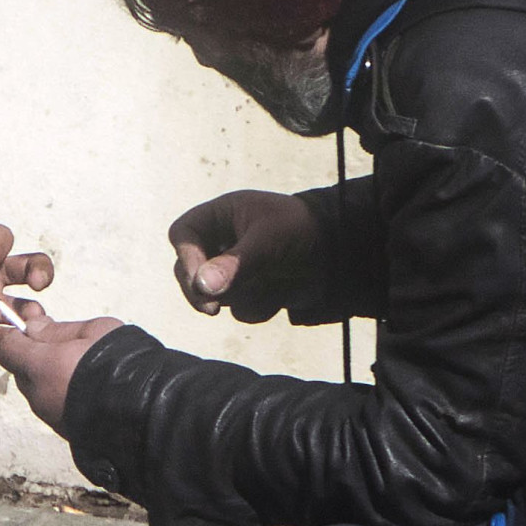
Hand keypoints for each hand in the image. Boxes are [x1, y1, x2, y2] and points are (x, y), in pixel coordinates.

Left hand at [0, 313, 122, 430]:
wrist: (144, 410)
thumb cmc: (120, 362)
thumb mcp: (92, 331)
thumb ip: (57, 330)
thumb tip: (33, 328)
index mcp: (39, 366)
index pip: (6, 347)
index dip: (17, 335)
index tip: (36, 327)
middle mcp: (37, 394)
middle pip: (21, 370)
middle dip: (34, 356)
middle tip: (64, 347)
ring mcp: (49, 415)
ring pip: (37, 390)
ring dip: (49, 378)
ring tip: (81, 369)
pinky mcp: (63, 430)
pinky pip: (53, 406)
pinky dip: (62, 396)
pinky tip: (87, 389)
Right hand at [168, 189, 317, 320]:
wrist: (342, 251)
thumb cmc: (303, 229)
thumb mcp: (269, 240)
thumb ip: (235, 263)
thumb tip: (202, 287)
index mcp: (221, 216)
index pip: (183, 235)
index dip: (187, 258)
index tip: (201, 282)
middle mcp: (223, 242)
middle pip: (189, 271)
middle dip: (201, 291)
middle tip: (212, 309)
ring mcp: (236, 268)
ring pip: (215, 295)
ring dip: (239, 296)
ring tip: (268, 282)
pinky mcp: (253, 290)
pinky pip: (240, 309)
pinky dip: (259, 306)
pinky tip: (281, 293)